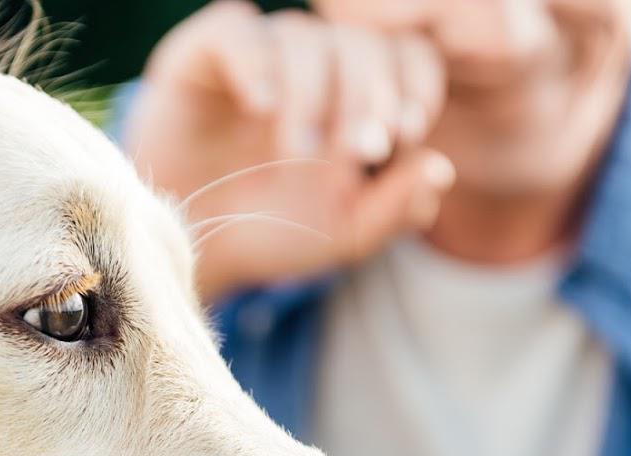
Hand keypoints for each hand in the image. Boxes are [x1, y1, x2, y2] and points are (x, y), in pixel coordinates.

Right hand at [125, 1, 453, 302]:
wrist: (190, 249)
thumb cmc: (272, 233)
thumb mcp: (344, 235)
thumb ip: (396, 207)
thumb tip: (440, 167)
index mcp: (357, 94)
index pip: (406, 57)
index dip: (414, 85)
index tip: (407, 132)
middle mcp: (314, 64)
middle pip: (359, 43)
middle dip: (368, 96)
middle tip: (362, 150)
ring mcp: (260, 55)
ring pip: (302, 38)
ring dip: (310, 96)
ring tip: (295, 154)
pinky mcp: (204, 54)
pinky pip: (236, 30)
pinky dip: (255, 65)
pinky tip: (261, 110)